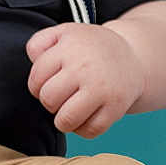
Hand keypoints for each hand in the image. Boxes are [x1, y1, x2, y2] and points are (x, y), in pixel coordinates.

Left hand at [25, 23, 142, 137]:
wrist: (132, 56)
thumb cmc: (91, 48)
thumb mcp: (64, 33)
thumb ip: (39, 43)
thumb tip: (33, 60)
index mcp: (70, 47)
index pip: (36, 78)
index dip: (37, 84)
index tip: (50, 81)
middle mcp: (86, 68)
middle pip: (48, 99)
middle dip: (50, 101)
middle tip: (62, 95)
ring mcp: (102, 89)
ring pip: (65, 120)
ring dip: (63, 120)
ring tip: (70, 108)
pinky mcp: (116, 108)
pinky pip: (89, 131)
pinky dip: (83, 129)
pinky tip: (86, 115)